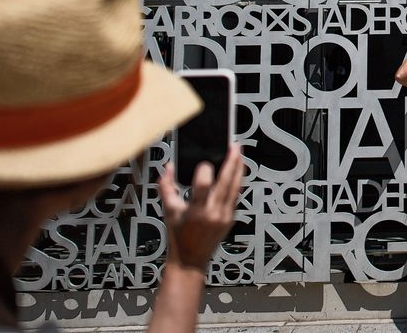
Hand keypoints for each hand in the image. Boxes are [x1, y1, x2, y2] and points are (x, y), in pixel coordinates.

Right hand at [159, 144, 244, 270]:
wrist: (191, 259)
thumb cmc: (178, 237)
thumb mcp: (168, 211)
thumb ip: (166, 187)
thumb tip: (167, 168)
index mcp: (196, 212)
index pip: (204, 186)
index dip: (204, 171)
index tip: (203, 163)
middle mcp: (214, 214)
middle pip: (227, 183)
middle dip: (232, 162)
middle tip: (235, 146)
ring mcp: (225, 216)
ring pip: (236, 187)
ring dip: (239, 169)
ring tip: (239, 154)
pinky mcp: (231, 218)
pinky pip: (236, 195)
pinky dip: (237, 182)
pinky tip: (237, 172)